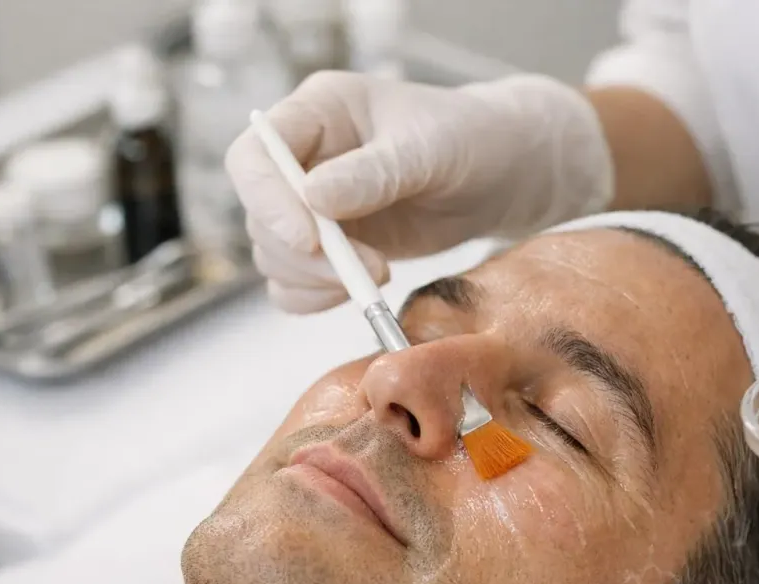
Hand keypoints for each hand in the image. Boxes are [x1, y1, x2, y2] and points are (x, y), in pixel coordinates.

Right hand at [226, 71, 613, 312]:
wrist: (503, 173)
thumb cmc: (471, 139)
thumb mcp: (429, 148)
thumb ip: (373, 172)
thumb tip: (314, 198)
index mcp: (319, 112)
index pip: (255, 156)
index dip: (270, 202)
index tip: (310, 239)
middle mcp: (304, 157)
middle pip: (260, 215)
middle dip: (304, 254)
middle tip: (366, 270)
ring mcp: (314, 204)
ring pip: (274, 255)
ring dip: (314, 279)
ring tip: (379, 275)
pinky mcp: (332, 245)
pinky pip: (296, 283)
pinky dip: (317, 297)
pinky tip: (362, 291)